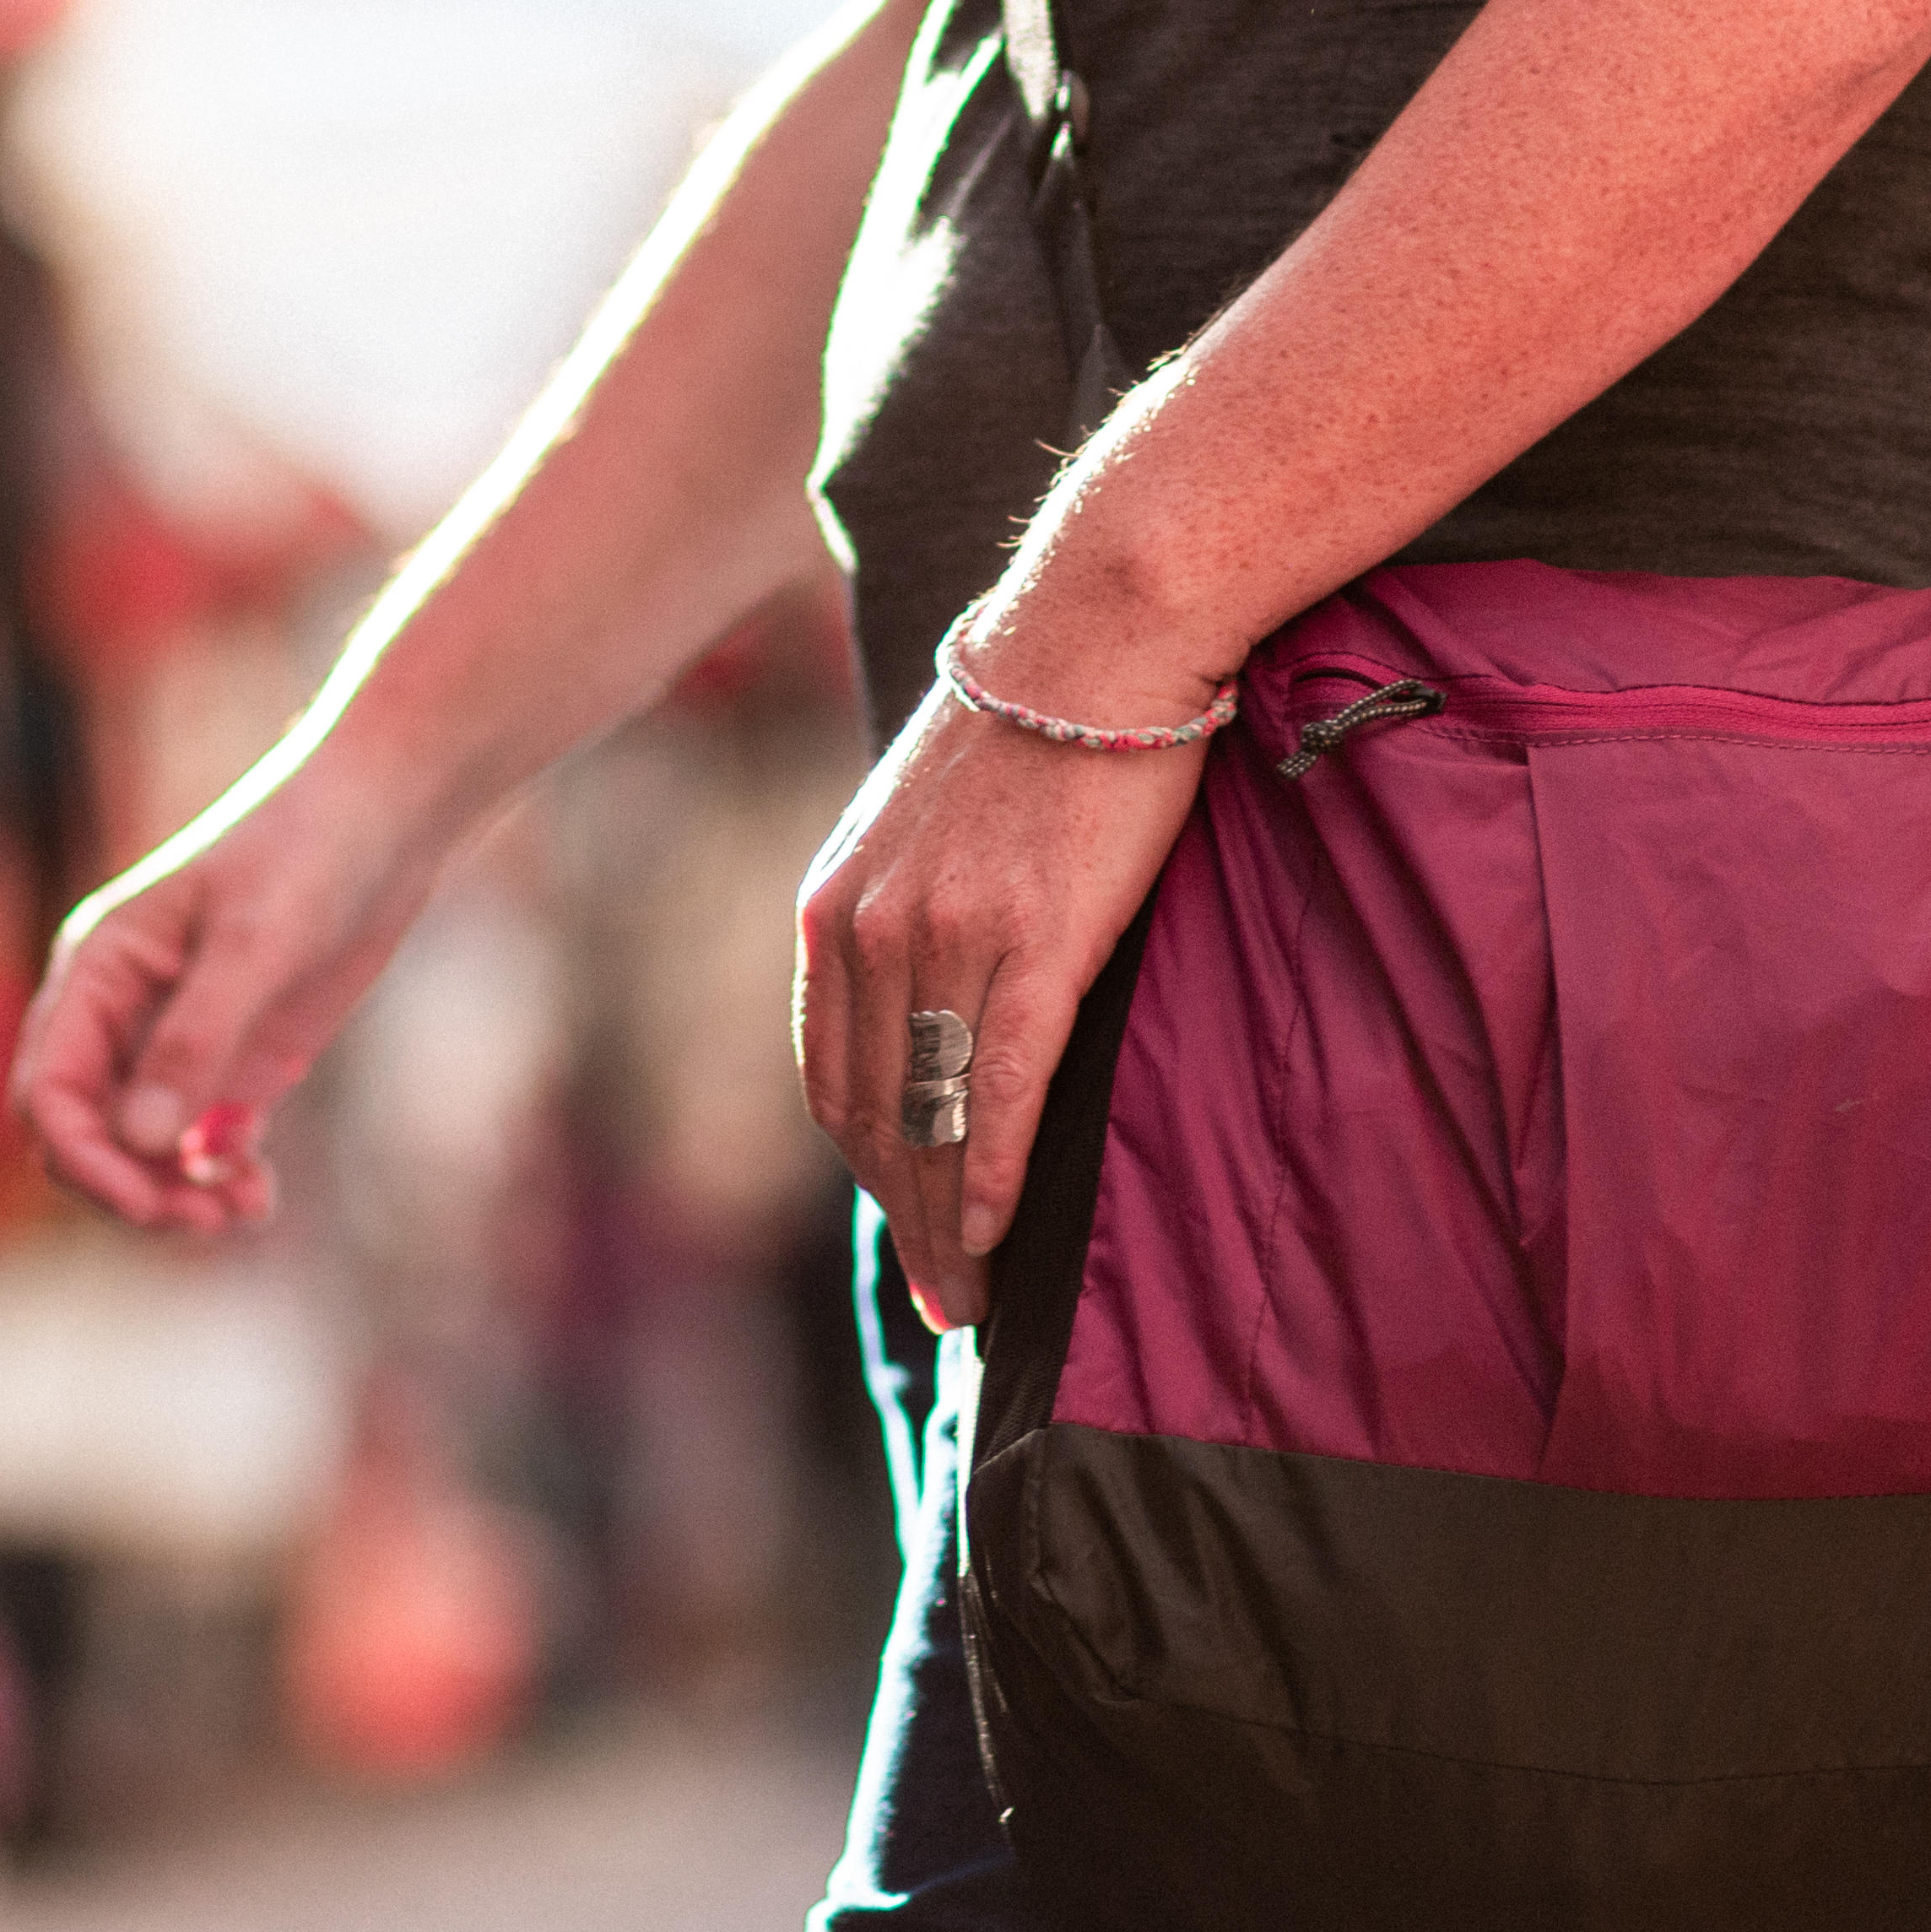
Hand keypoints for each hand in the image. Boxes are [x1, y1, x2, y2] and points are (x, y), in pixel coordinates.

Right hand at [14, 749, 450, 1234]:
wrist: (383, 821)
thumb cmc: (309, 857)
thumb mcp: (255, 946)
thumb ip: (196, 1040)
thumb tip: (138, 1140)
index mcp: (98, 972)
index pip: (48, 1091)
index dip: (83, 1158)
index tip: (147, 1201)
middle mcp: (121, 1014)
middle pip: (84, 1135)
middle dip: (131, 1188)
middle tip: (206, 1219)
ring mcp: (176, 1042)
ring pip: (140, 1152)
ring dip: (175, 1195)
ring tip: (243, 1212)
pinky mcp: (233, 1061)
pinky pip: (199, 1145)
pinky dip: (219, 1179)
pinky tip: (262, 1195)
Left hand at [797, 679, 1207, 1328]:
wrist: (1098, 629)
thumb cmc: (1037, 715)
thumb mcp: (930, 819)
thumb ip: (916, 910)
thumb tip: (941, 987)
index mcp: (835, 907)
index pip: (832, 1077)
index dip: (867, 1168)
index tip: (904, 1227)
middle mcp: (871, 930)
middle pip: (877, 1119)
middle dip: (907, 1221)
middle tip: (947, 1301)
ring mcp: (945, 939)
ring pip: (932, 1121)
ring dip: (948, 1224)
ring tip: (975, 1295)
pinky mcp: (1032, 942)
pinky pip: (998, 1090)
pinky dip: (991, 1175)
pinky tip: (996, 1234)